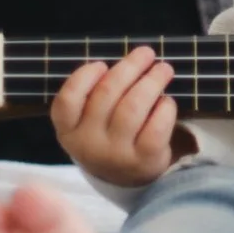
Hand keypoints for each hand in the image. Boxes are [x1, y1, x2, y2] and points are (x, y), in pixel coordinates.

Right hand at [53, 46, 193, 187]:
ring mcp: (116, 153)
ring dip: (151, 81)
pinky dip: (165, 108)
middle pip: (107, 94)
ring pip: (133, 107)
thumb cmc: (109, 135)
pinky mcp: (144, 159)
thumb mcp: (90, 122)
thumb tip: (128, 62)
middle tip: (146, 53)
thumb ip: (96, 96)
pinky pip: (156, 126)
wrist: (127, 178)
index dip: (84, 77)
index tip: (102, 64)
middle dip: (130, 68)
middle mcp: (88, 143)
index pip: (66, 102)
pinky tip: (167, 101)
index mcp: (69, 130)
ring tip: (163, 69)